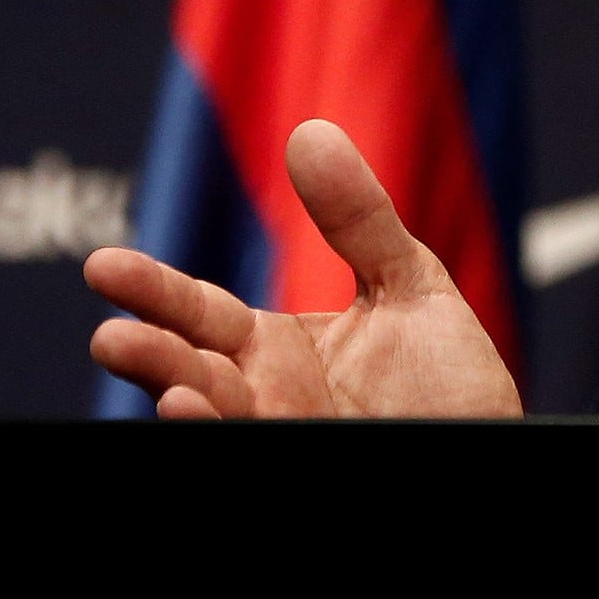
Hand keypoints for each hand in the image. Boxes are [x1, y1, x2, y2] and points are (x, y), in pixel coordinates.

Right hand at [85, 118, 521, 419]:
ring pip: (213, 420)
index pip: (199, 314)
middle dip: (149, 356)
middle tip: (109, 336)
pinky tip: (198, 414)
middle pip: (190, 372)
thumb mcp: (410, 288)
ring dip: (180, 402)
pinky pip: (249, 453)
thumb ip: (359, 220)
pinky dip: (221, 435)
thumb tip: (310, 132)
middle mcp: (264, 399)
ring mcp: (280, 436)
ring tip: (162, 388)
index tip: (101, 266)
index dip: (153, 291)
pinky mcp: (296, 466)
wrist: (497, 455)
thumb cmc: (450, 387)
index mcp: (274, 350)